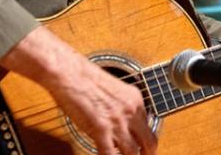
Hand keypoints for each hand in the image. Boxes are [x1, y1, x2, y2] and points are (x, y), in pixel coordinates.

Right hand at [0, 26, 156, 154]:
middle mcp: (131, 110)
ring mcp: (117, 121)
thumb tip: (121, 123)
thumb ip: (121, 106)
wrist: (70, 73)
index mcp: (135, 99)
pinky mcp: (101, 129)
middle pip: (149, 142)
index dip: (144, 138)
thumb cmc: (85, 77)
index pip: (149, 125)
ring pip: (133, 152)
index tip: (142, 145)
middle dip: (147, 153)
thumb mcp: (114, 89)